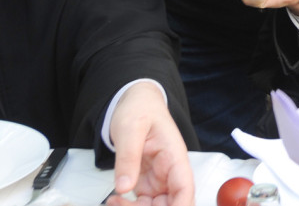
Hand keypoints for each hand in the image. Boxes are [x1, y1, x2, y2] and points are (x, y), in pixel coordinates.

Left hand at [108, 82, 193, 205]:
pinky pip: (142, 204)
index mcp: (174, 156)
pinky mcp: (146, 184)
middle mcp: (170, 172)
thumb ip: (128, 157)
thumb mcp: (130, 128)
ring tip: (113, 202)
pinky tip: (114, 199)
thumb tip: (124, 187)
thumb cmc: (140, 109)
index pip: (185, 188)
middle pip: (171, 204)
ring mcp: (159, 180)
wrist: (135, 103)